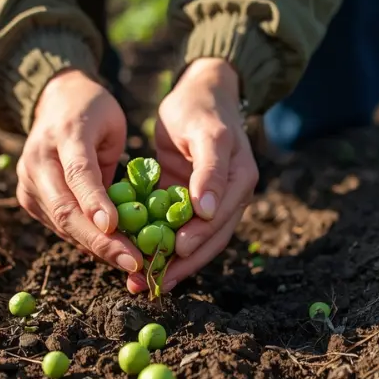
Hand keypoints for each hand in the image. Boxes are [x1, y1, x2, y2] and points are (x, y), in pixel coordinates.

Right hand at [18, 69, 142, 273]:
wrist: (53, 100)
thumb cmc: (94, 112)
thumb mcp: (113, 127)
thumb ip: (114, 166)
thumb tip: (124, 216)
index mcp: (65, 133)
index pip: (78, 173)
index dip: (95, 202)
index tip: (115, 228)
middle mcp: (39, 159)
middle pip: (66, 208)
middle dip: (100, 241)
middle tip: (133, 262)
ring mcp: (28, 180)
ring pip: (61, 224)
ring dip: (96, 248)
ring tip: (129, 263)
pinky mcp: (26, 197)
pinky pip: (58, 226)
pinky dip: (84, 241)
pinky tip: (109, 252)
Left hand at [128, 58, 257, 293]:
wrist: (200, 94)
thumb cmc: (201, 108)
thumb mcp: (207, 133)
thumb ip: (210, 170)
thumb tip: (207, 211)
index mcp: (239, 181)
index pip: (219, 220)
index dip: (197, 239)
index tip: (174, 253)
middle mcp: (229, 198)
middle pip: (208, 241)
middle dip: (180, 264)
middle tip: (153, 282)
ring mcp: (210, 204)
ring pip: (193, 243)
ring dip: (170, 265)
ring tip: (143, 285)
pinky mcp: (190, 205)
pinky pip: (176, 231)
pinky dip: (160, 248)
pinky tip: (140, 265)